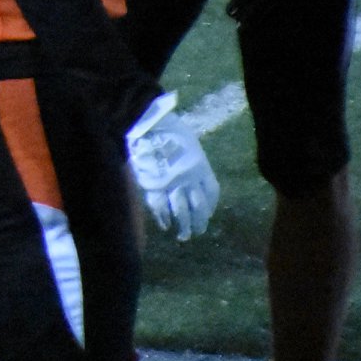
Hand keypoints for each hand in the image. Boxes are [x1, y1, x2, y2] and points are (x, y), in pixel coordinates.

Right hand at [125, 93, 218, 240]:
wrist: (148, 125)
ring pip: (181, 211)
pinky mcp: (154, 186)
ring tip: (183, 235)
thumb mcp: (189, 143)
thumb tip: (190, 173)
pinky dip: (162, 218)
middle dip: (198, 222)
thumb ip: (191, 160)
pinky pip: (160, 206)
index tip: (207, 214)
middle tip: (197, 232)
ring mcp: (172, 184)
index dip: (210, 205)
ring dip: (183, 225)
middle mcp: (190, 179)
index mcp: (201, 167)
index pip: (211, 192)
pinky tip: (164, 225)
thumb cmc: (169, 128)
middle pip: (198, 206)